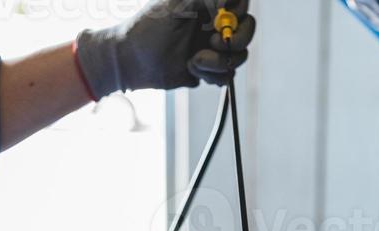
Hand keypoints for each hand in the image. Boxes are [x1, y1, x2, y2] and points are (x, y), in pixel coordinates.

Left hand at [74, 0, 255, 99]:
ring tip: (195, 60)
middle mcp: (214, 26)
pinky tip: (193, 69)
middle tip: (213, 42)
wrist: (132, 61)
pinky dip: (213, 76)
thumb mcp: (174, 6)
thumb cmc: (148, 28)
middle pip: (246, 31)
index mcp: (208, 6)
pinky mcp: (209, 71)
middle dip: (236, 39)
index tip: (220, 18)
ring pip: (238, 56)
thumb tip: (228, 1)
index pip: (240, 5)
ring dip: (219, 62)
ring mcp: (213, 49)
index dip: (238, 12)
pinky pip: (226, 76)